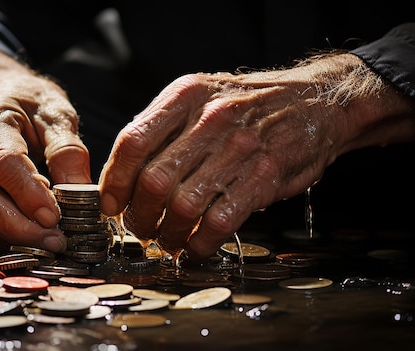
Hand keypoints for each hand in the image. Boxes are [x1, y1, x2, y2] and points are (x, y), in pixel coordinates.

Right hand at [0, 47, 90, 252]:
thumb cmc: (26, 99)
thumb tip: (82, 193)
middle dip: (20, 228)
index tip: (56, 216)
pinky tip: (27, 242)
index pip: (4, 163)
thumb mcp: (55, 110)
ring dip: (10, 239)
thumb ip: (68, 150)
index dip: (29, 194)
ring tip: (48, 244)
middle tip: (57, 242)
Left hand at [99, 53, 413, 261]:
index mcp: (185, 96)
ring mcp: (240, 148)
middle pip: (153, 181)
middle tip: (139, 228)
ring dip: (168, 234)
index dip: (114, 181)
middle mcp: (209, 118)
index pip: (132, 143)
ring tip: (167, 240)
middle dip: (138, 216)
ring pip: (183, 206)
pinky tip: (194, 248)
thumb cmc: (247, 104)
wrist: (316, 100)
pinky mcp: (265, 177)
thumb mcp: (200, 98)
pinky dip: (200, 243)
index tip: (110, 204)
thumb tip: (121, 175)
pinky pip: (219, 222)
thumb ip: (162, 129)